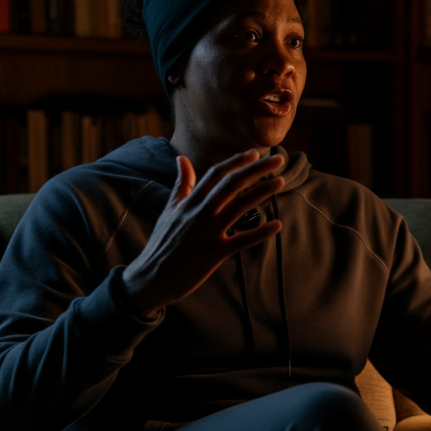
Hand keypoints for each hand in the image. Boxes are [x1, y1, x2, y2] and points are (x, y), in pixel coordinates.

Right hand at [122, 150, 284, 317]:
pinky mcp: (213, 254)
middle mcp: (199, 213)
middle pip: (231, 184)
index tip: (256, 152)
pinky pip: (240, 241)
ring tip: (280, 181)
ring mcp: (207, 233)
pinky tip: (277, 224)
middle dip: (256, 169)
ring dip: (261, 192)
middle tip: (279, 159)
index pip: (215, 174)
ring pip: (238, 207)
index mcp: (189, 201)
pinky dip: (259, 233)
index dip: (236, 161)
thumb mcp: (170, 209)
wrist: (150, 277)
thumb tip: (181, 158)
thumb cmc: (162, 243)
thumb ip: (181, 184)